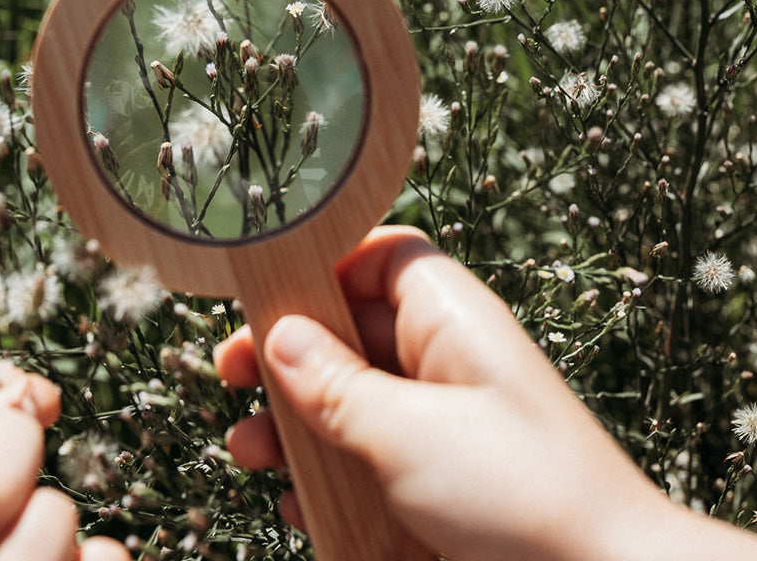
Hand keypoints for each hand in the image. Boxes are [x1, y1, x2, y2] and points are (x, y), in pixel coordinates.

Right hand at [214, 225, 756, 560]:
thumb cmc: (522, 494)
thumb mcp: (408, 433)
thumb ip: (335, 386)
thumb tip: (278, 338)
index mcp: (448, 318)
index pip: (379, 256)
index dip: (322, 265)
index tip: (266, 294)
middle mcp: (444, 357)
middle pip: (351, 326)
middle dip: (290, 352)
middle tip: (233, 373)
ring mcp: (442, 418)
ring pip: (353, 396)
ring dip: (297, 418)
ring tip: (249, 449)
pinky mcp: (438, 475)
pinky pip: (369, 453)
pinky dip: (329, 469)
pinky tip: (297, 499)